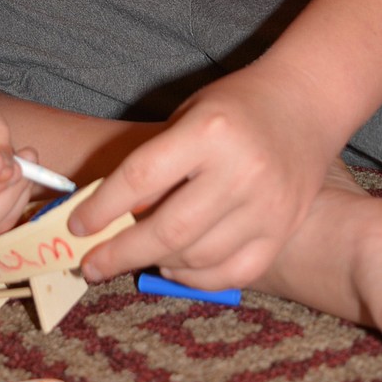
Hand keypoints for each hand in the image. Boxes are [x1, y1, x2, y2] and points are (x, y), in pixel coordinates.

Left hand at [70, 66, 334, 289]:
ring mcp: (267, 206)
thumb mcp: (187, 116)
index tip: (77, 225)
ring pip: (198, 257)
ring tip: (133, 256)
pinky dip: (196, 277)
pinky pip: (232, 273)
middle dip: (120, 253)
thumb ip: (155, 162)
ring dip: (156, 263)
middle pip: (168, 229)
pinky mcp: (282, 230)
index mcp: (208, 131)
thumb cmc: (233, 106)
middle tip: (90, 265)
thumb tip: (107, 215)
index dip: (102, 207)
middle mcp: (240, 170)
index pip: (141, 178)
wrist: (304, 103)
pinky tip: (175, 265)